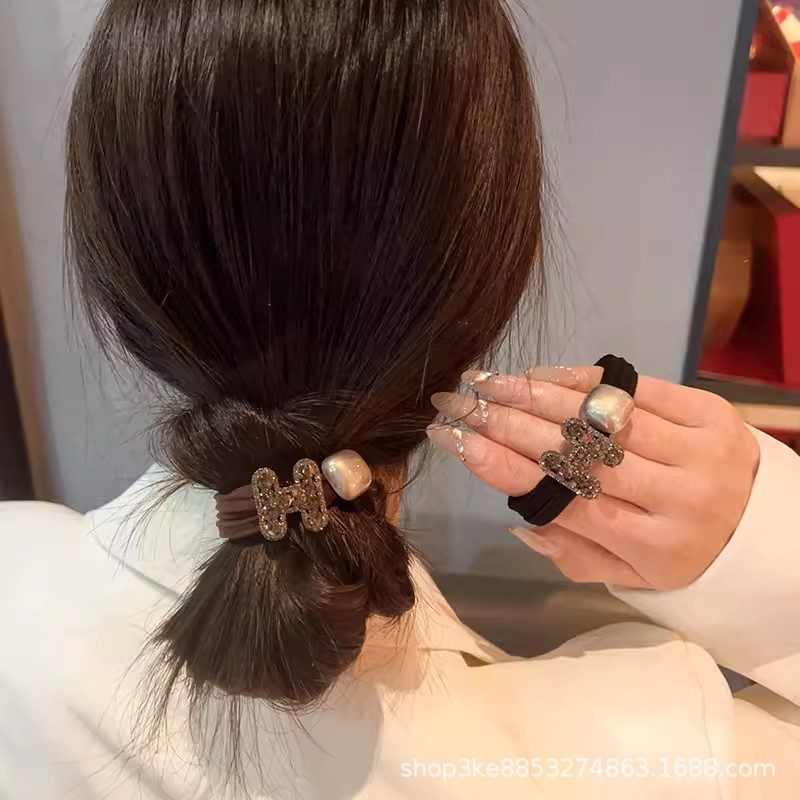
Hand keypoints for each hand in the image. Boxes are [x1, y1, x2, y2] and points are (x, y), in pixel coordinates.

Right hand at [426, 366, 759, 589]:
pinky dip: (581, 380)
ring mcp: (697, 448)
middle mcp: (677, 497)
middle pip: (575, 453)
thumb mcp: (632, 577)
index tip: (455, 441)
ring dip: (535, 395)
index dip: (503, 468)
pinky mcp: (709, 412)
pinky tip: (540, 375)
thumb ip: (575, 555)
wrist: (765, 525)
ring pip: (598, 417)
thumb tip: (522, 522)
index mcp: (654, 547)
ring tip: (487, 384)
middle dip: (505, 424)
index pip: (564, 501)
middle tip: (457, 405)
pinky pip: (633, 389)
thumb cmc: (685, 554)